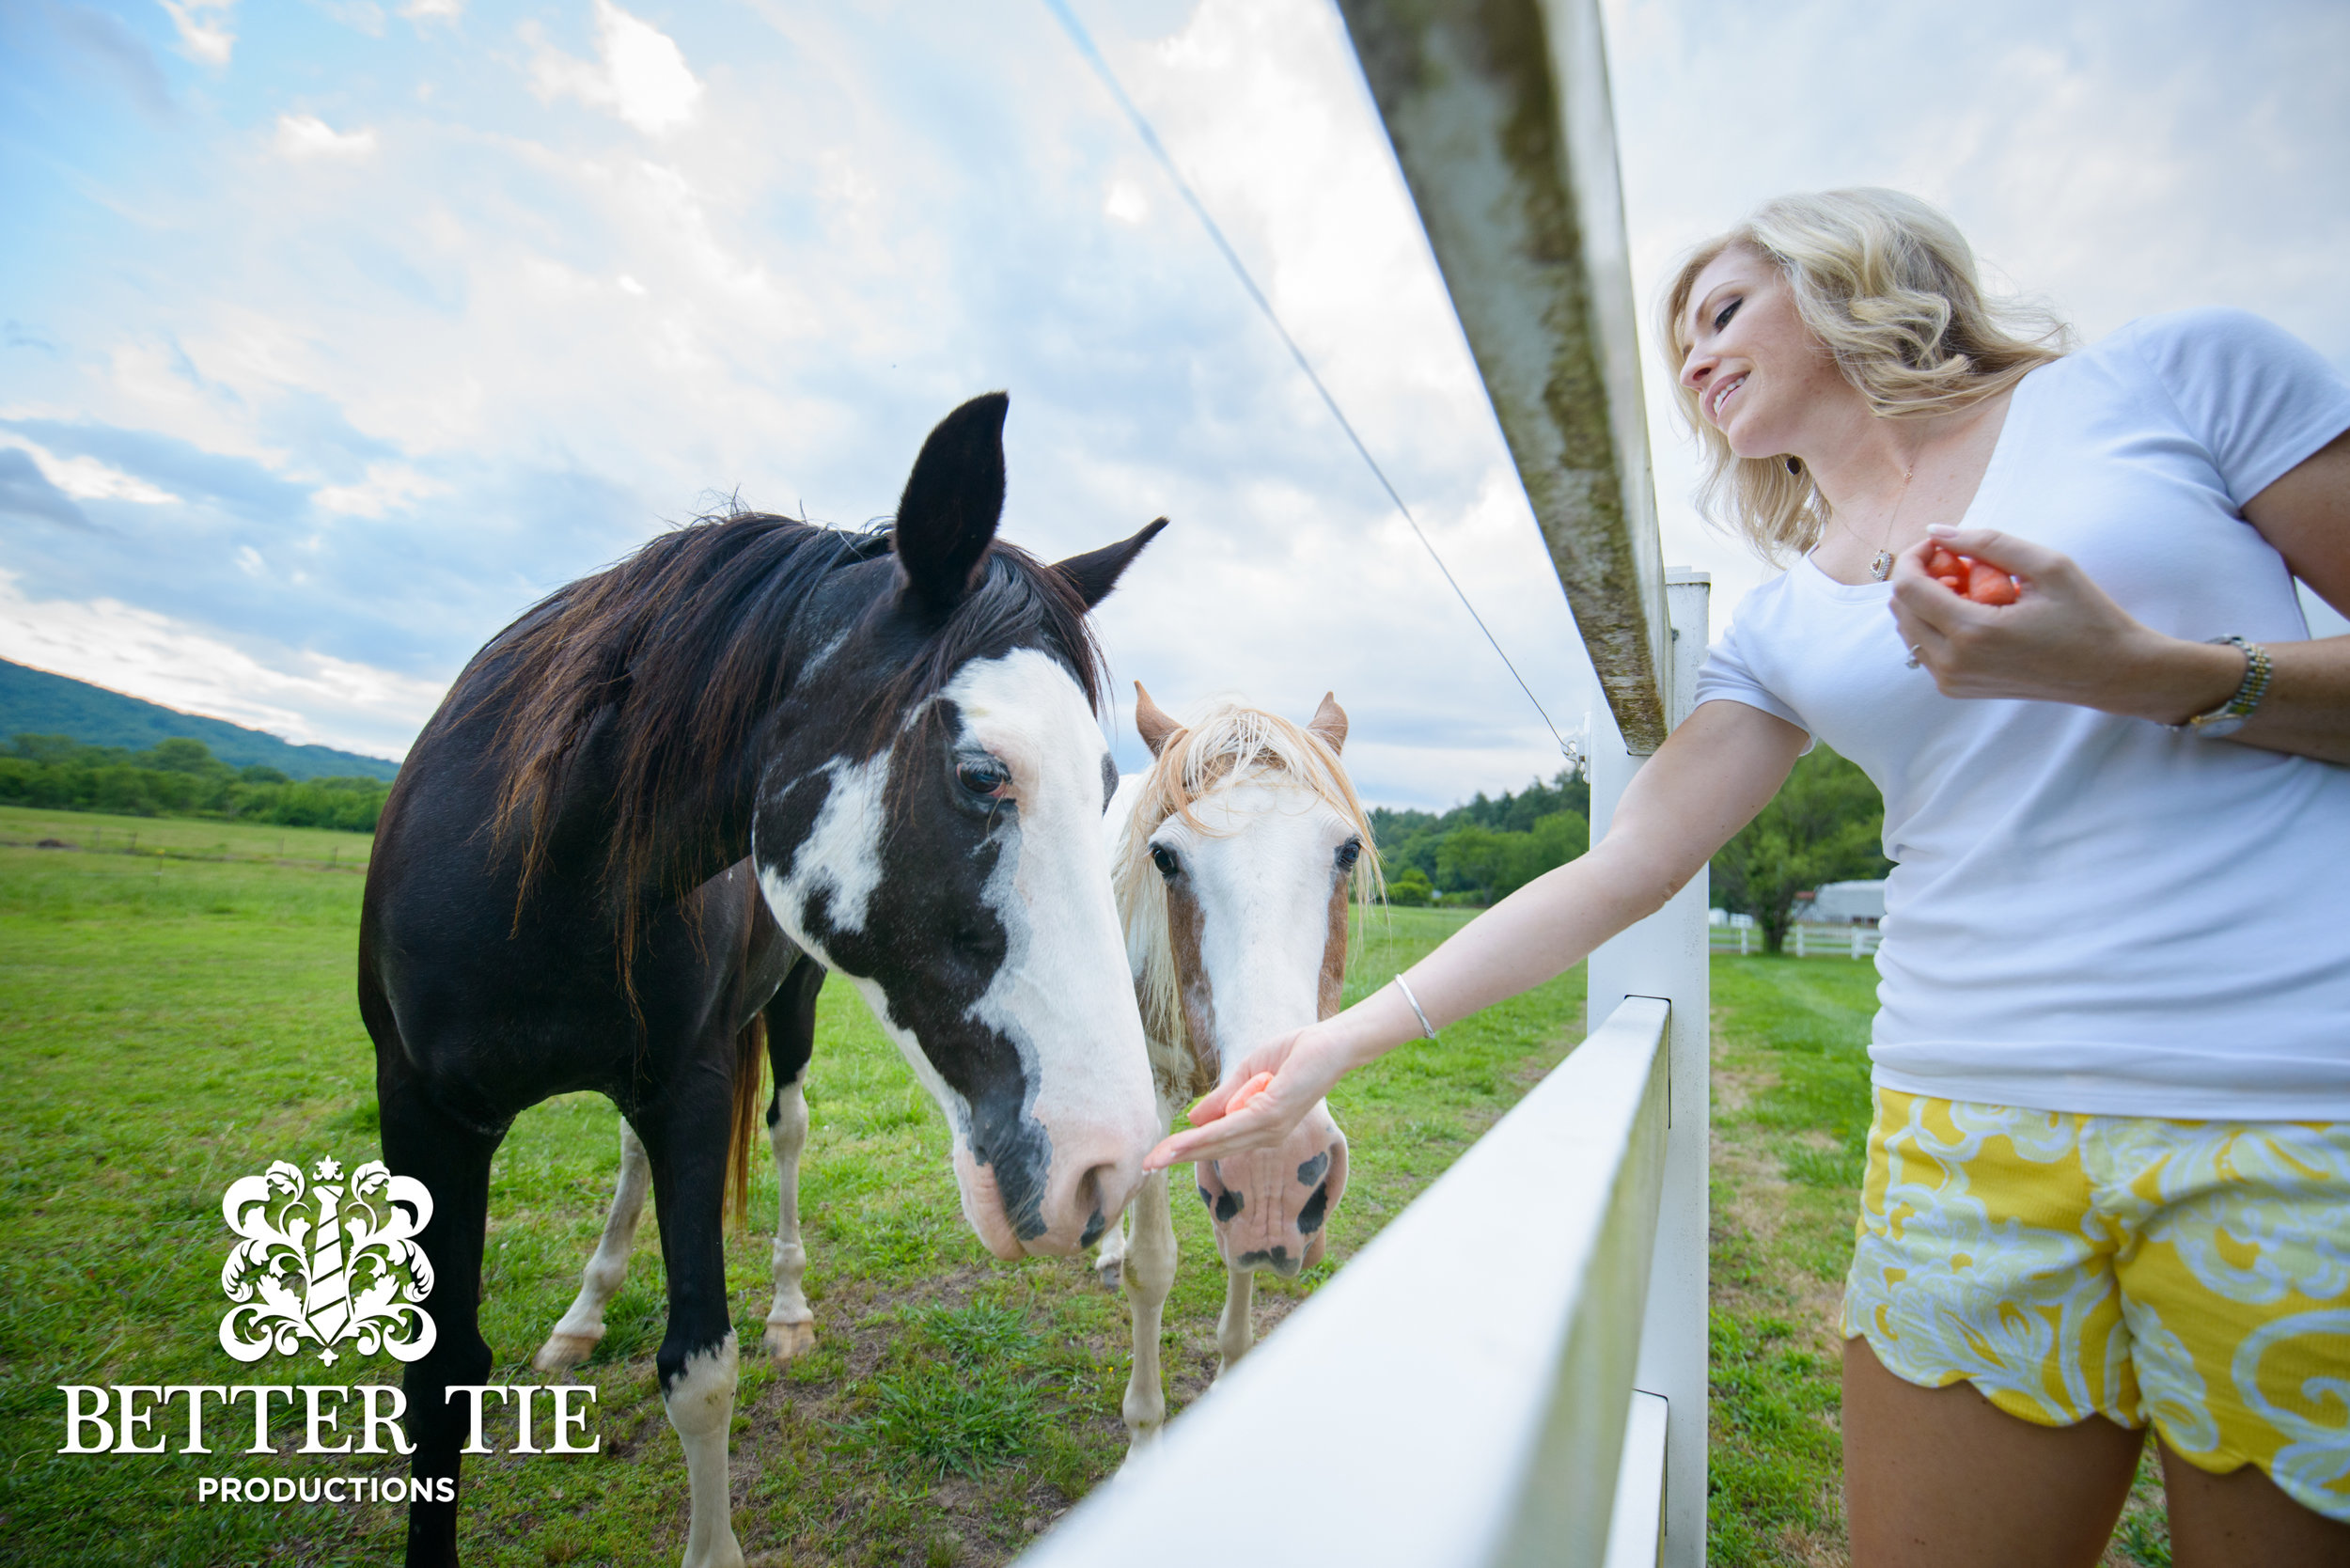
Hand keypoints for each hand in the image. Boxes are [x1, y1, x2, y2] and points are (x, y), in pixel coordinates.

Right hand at [1142, 1024, 1353, 1170]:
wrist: (1329, 1042)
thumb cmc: (1295, 1053)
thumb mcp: (1250, 1073)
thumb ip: (1224, 1097)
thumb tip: (1193, 1120)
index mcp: (1261, 1127)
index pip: (1218, 1143)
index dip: (1186, 1150)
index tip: (1155, 1158)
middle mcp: (1266, 1135)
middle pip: (1214, 1149)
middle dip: (1178, 1156)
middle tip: (1145, 1165)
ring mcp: (1270, 1127)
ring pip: (1218, 1142)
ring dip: (1184, 1150)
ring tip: (1156, 1158)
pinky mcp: (1273, 1114)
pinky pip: (1231, 1127)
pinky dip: (1206, 1135)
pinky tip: (1185, 1139)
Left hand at [1888, 526, 2238, 720]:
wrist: (2110, 673)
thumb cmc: (2086, 617)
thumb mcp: (2047, 566)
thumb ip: (1986, 543)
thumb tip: (1937, 530)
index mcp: (1972, 632)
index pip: (1907, 587)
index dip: (1916, 556)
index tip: (1944, 545)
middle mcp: (1953, 662)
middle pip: (1900, 608)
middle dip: (1920, 576)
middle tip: (1961, 564)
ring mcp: (1951, 681)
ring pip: (1908, 628)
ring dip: (1927, 600)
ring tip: (1972, 589)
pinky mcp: (1956, 689)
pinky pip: (1924, 647)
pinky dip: (1936, 623)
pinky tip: (1975, 613)